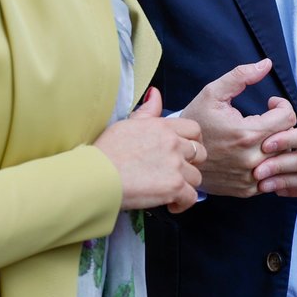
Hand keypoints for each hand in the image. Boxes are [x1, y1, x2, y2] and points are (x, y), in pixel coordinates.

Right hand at [94, 87, 204, 212]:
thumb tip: (155, 93)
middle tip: (177, 172)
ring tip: (169, 189)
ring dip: (185, 185)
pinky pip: (191, 197)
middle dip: (191, 163)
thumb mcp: (127, 124)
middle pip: (200, 153)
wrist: (96, 176)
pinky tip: (170, 204)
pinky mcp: (174, 187)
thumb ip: (147, 111)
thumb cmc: (106, 151)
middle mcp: (173, 144)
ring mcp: (175, 166)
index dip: (192, 141)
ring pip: (197, 177)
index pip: (194, 129)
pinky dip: (182, 203)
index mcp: (163, 126)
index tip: (184, 152)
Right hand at [182, 58, 296, 196]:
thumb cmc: (196, 121)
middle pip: (290, 138)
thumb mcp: (213, 93)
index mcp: (247, 134)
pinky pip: (273, 174)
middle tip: (264, 118)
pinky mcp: (247, 189)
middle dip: (281, 124)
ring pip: (284, 157)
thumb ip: (241, 76)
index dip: (282, 106)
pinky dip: (269, 162)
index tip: (270, 104)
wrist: (178, 156)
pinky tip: (254, 152)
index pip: (288, 118)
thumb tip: (267, 64)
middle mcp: (252, 159)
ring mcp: (251, 177)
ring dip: (277, 143)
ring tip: (260, 134)